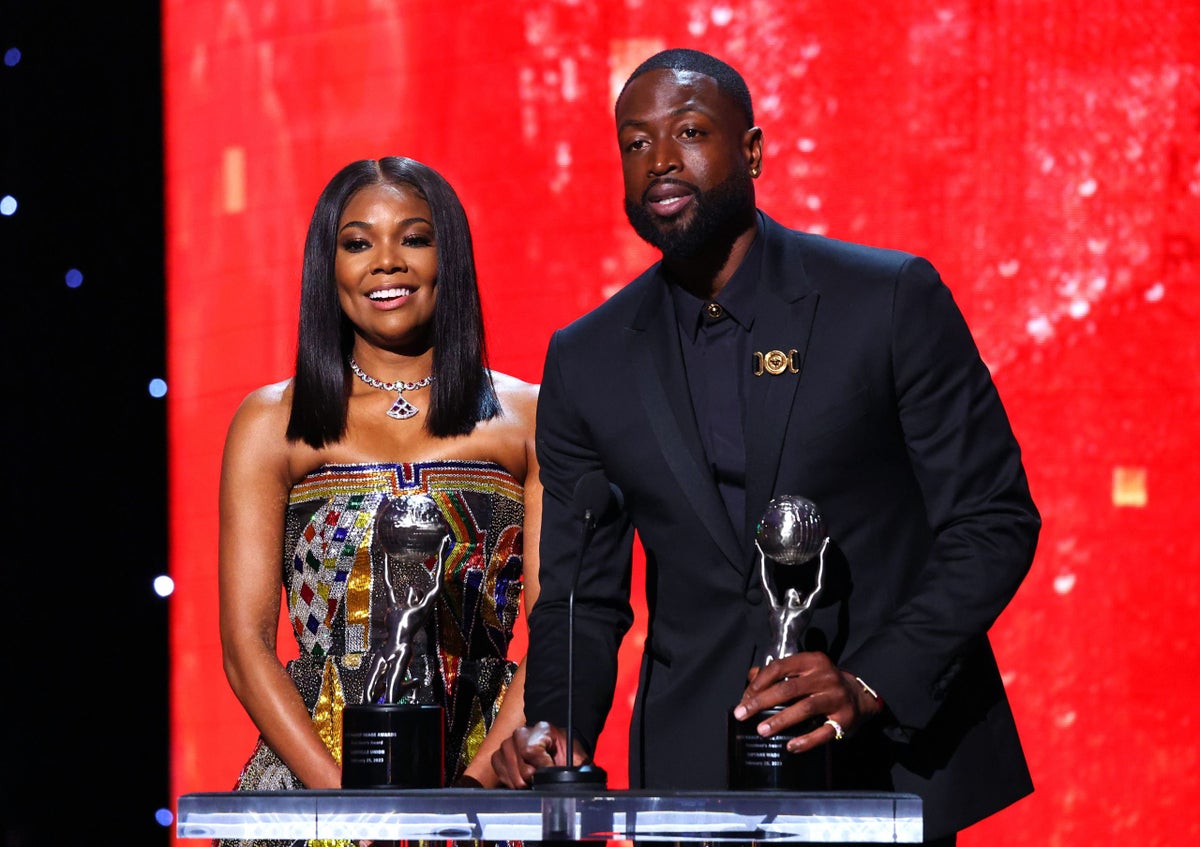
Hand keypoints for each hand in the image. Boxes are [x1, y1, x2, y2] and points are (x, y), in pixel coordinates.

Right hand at [490, 721, 569, 788]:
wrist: (555, 747)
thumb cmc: (564, 752)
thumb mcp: (577, 757)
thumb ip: (578, 767)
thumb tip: (575, 782)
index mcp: (541, 729)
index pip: (531, 750)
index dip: (543, 768)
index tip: (551, 775)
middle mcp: (520, 733)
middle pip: (523, 769)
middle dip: (536, 779)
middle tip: (544, 776)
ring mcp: (507, 744)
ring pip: (513, 777)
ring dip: (525, 782)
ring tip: (535, 776)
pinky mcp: (497, 756)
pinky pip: (503, 777)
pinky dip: (514, 782)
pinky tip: (523, 776)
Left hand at [731, 652, 882, 752]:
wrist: (860, 697)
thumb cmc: (823, 683)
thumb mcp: (804, 671)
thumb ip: (778, 673)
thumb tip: (751, 678)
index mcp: (812, 661)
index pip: (779, 667)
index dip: (759, 682)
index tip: (744, 697)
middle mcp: (826, 677)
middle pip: (788, 688)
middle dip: (761, 701)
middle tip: (742, 714)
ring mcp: (836, 697)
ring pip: (804, 708)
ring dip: (780, 720)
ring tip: (762, 730)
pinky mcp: (844, 719)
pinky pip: (823, 732)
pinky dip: (806, 740)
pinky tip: (791, 746)